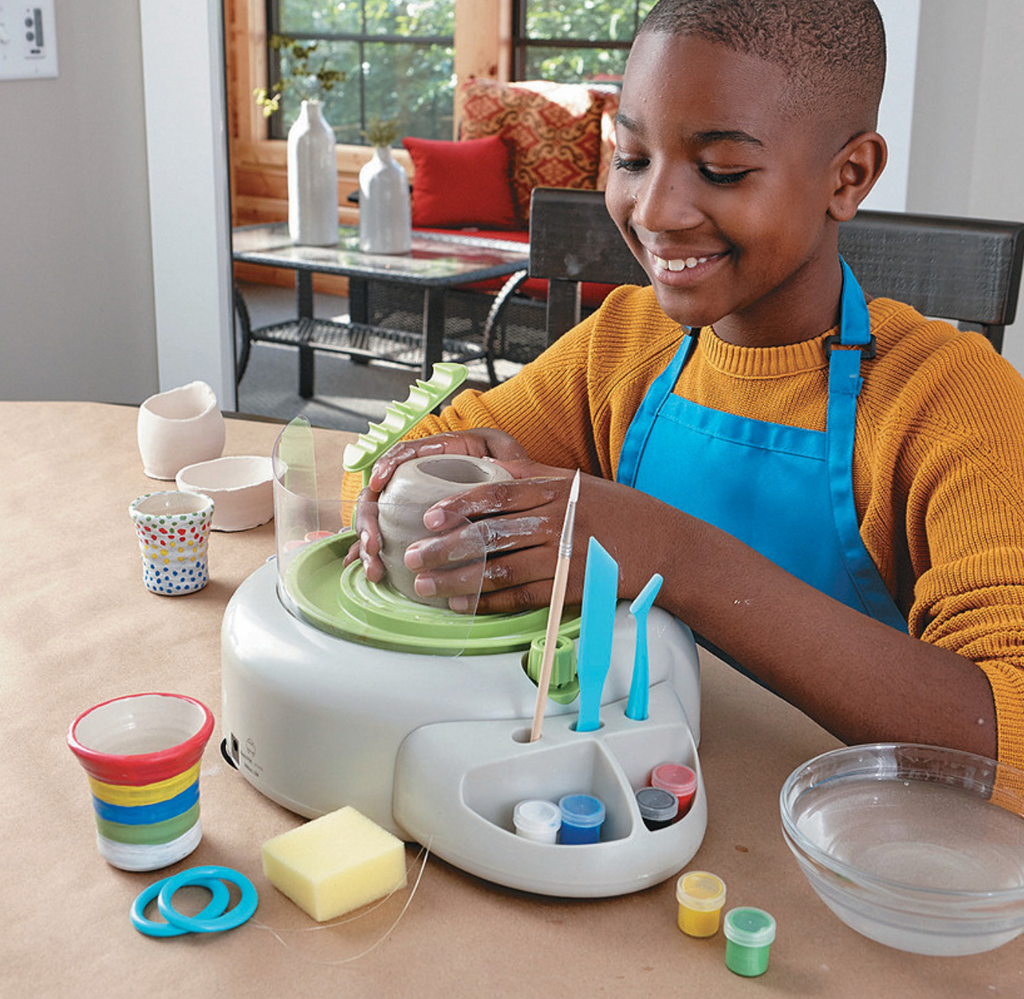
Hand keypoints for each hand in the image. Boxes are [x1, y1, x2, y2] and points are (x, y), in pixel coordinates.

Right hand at [343, 428, 528, 582]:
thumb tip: (488, 460)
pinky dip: (375, 556)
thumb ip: (505, 456)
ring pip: (377, 520)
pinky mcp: (410, 527)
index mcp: (436, 454)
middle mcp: (416, 478)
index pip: (401, 455)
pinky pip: (385, 539)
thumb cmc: (506, 467)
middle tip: (374, 545)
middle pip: (379, 493)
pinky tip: (376, 573)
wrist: (511, 488)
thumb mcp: (507, 456)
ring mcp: (410, 503)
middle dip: (369, 519)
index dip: (385, 466)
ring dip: (368, 543)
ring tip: (375, 568)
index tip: (377, 483)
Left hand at [402, 461, 650, 614]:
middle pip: (490, 534)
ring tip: (429, 586)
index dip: (457, 506)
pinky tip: (465, 604)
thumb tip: (480, 479)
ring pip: (500, 568)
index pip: (495, 495)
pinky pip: (522, 595)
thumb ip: (529, 483)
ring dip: (458, 580)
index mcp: (553, 488)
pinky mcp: (572, 586)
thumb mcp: (573, 484)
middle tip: (414, 558)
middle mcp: (556, 519)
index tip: (428, 518)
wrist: (663, 544)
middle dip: (445, 548)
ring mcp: (565, 554)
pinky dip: (490, 601)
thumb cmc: (614, 512)